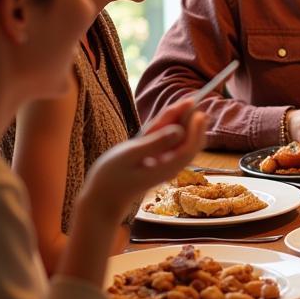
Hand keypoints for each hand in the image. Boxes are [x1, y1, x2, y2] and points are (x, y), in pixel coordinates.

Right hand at [83, 99, 206, 220]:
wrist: (101, 198)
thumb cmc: (111, 178)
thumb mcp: (131, 156)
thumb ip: (155, 142)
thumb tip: (179, 130)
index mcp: (166, 167)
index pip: (188, 147)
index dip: (195, 129)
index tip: (198, 111)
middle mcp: (169, 166)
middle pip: (187, 142)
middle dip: (191, 122)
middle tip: (193, 100)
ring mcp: (162, 164)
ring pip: (178, 141)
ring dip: (181, 122)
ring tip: (185, 103)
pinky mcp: (154, 161)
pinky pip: (166, 142)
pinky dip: (168, 128)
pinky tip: (172, 114)